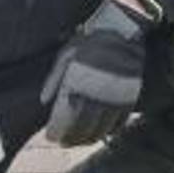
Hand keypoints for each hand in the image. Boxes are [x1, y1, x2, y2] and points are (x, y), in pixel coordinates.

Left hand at [41, 0, 154, 145]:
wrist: (122, 30)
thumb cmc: (90, 41)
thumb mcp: (66, 55)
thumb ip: (54, 79)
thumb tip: (44, 101)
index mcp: (79, 85)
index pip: (66, 119)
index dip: (58, 132)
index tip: (52, 137)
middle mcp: (97, 96)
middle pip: (83, 129)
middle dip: (72, 139)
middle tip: (65, 142)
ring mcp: (114, 99)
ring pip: (101, 130)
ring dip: (89, 138)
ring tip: (80, 141)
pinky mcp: (128, 98)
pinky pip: (118, 123)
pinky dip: (108, 131)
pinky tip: (100, 133)